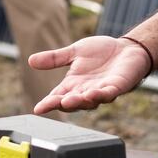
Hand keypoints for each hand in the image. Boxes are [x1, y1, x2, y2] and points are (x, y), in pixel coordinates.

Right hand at [29, 35, 150, 114]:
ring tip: (70, 100)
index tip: (38, 109)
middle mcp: (86, 91)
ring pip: (90, 101)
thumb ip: (55, 58)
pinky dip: (101, 94)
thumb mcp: (74, 52)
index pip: (58, 96)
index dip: (48, 103)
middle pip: (73, 102)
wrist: (127, 48)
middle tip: (56, 103)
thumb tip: (30, 60)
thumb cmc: (102, 52)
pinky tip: (94, 93)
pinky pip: (109, 93)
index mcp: (74, 84)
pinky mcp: (117, 86)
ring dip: (81, 101)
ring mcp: (102, 90)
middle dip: (64, 104)